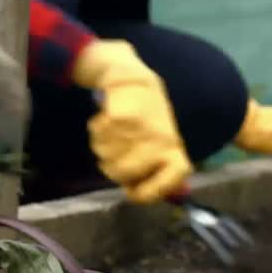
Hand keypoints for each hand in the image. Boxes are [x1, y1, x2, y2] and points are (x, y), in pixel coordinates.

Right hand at [71, 40, 192, 202]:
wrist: (131, 77)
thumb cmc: (147, 115)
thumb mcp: (161, 141)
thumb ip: (160, 169)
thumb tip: (159, 195)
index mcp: (173, 146)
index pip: (172, 177)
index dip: (151, 192)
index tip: (132, 193)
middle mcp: (160, 139)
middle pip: (125, 173)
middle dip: (114, 170)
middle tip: (114, 159)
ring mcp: (139, 129)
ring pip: (107, 157)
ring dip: (103, 148)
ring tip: (112, 134)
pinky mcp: (119, 117)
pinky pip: (99, 138)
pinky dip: (97, 132)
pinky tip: (106, 121)